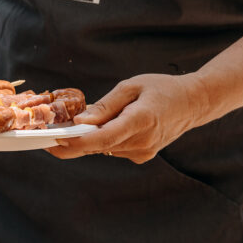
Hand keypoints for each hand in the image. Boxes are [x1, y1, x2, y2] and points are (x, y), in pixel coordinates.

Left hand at [46, 73, 207, 163]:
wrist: (194, 103)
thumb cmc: (162, 89)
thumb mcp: (132, 86)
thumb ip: (106, 105)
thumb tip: (82, 120)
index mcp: (140, 121)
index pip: (102, 138)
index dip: (76, 141)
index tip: (54, 139)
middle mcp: (142, 142)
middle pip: (98, 146)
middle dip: (72, 140)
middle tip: (48, 133)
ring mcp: (143, 152)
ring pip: (104, 148)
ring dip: (88, 138)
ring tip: (79, 122)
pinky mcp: (142, 156)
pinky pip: (113, 149)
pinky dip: (103, 139)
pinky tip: (104, 125)